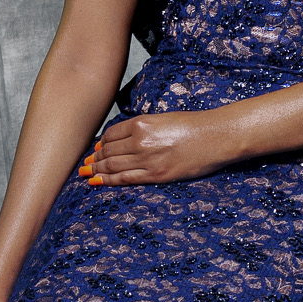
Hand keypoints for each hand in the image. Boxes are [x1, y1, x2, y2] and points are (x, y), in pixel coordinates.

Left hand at [77, 109, 240, 185]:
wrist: (216, 137)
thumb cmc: (195, 126)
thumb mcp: (164, 119)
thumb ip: (144, 128)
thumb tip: (126, 139)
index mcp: (142, 123)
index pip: (111, 134)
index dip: (101, 143)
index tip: (96, 149)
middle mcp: (140, 140)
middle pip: (108, 151)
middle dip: (95, 159)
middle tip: (86, 164)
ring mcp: (147, 159)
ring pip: (112, 165)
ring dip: (97, 170)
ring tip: (88, 174)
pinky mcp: (156, 175)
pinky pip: (125, 179)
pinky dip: (108, 181)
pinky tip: (98, 182)